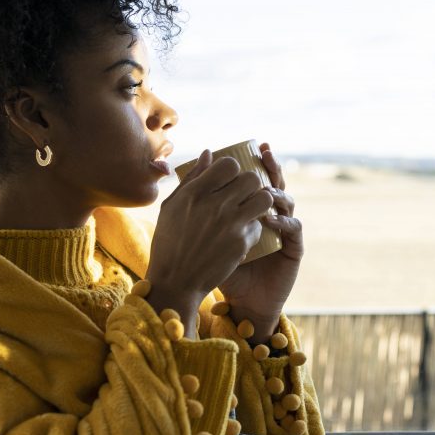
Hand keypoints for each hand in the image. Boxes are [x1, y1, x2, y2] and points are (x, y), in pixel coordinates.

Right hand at [145, 151, 273, 335]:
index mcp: (194, 192)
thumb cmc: (170, 242)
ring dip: (259, 203)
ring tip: (249, 211)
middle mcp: (214, 205)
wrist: (175, 281)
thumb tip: (209, 153)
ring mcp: (230, 224)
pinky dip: (253, 229)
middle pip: (251, 179)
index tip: (229, 179)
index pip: (229, 164)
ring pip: (264, 199)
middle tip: (243, 195)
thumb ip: (192, 178)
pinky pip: (259, 226)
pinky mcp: (241, 243)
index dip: (233, 170)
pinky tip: (240, 236)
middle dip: (250, 185)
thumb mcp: (172, 206)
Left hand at [218, 142, 304, 342]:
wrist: (238, 301)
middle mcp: (270, 215)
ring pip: (288, 202)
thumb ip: (203, 194)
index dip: (257, 161)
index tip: (250, 148)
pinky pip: (293, 228)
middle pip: (275, 183)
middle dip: (272, 168)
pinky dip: (285, 221)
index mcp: (249, 208)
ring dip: (278, 192)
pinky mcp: (293, 248)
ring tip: (266, 188)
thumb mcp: (204, 229)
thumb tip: (204, 156)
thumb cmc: (217, 267)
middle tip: (264, 155)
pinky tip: (272, 218)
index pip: (256, 178)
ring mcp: (284, 231)